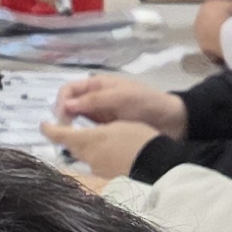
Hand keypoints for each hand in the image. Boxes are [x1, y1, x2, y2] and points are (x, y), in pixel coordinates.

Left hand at [51, 115, 157, 179]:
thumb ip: (97, 130)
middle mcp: (87, 156)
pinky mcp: (105, 177)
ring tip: (100, 139)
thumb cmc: (138, 138)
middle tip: (75, 128)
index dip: (49, 130)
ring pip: (83, 155)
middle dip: (70, 137)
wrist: (157, 162)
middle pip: (71, 146)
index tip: (43, 125)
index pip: (60, 135)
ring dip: (85, 147)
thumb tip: (86, 137)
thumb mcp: (117, 125)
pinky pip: (95, 164)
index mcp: (88, 140)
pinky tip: (111, 152)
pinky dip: (98, 156)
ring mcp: (95, 169)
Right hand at [54, 75, 182, 132]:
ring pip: (75, 121)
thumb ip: (94, 100)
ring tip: (70, 143)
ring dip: (70, 129)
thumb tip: (65, 106)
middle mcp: (94, 99)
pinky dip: (81, 138)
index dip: (61, 102)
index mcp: (96, 85)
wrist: (171, 120)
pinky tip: (82, 147)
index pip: (68, 90)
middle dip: (62, 118)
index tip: (63, 119)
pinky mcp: (104, 130)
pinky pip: (86, 132)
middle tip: (65, 134)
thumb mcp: (120, 97)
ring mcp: (99, 115)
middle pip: (68, 106)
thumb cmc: (146, 102)